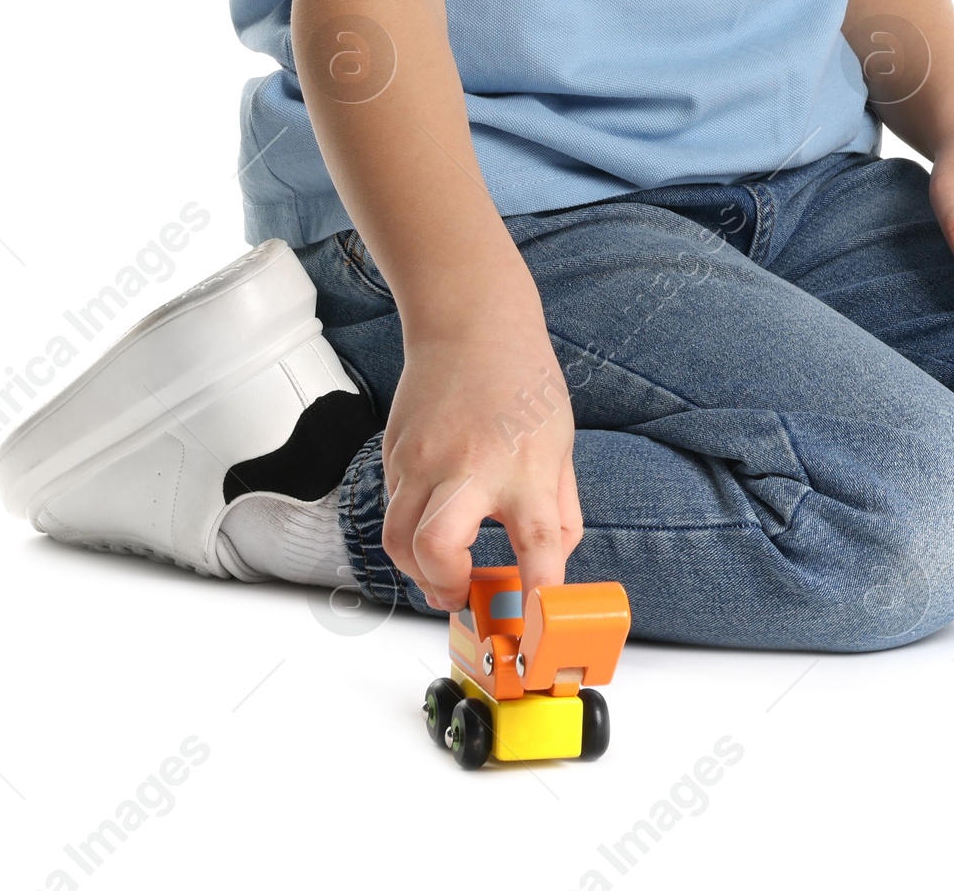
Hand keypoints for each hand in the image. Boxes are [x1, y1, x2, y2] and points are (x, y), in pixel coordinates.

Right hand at [380, 292, 581, 610]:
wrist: (470, 321)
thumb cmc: (522, 378)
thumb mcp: (560, 444)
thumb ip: (559, 510)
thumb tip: (550, 565)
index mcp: (524, 467)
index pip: (536, 545)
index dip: (538, 597)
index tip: (538, 632)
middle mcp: (469, 466)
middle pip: (436, 550)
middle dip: (446, 590)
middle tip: (465, 594)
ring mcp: (422, 459)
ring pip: (398, 542)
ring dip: (420, 571)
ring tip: (446, 568)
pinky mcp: (394, 453)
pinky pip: (393, 511)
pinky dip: (410, 531)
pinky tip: (435, 518)